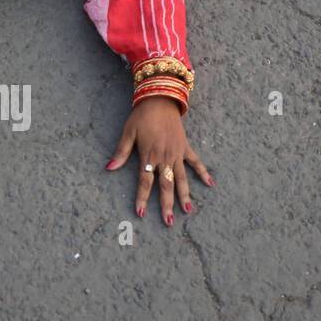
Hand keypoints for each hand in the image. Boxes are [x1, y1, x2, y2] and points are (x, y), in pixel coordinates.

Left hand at [106, 97, 212, 225]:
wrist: (160, 98)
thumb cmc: (141, 116)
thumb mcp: (128, 133)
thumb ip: (121, 153)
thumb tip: (109, 168)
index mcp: (149, 155)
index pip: (145, 182)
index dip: (142, 198)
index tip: (141, 212)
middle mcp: (164, 157)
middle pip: (166, 185)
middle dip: (167, 205)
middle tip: (169, 222)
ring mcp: (177, 153)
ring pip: (181, 178)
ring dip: (185, 195)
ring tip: (188, 211)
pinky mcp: (185, 147)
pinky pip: (195, 162)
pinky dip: (202, 172)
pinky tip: (210, 184)